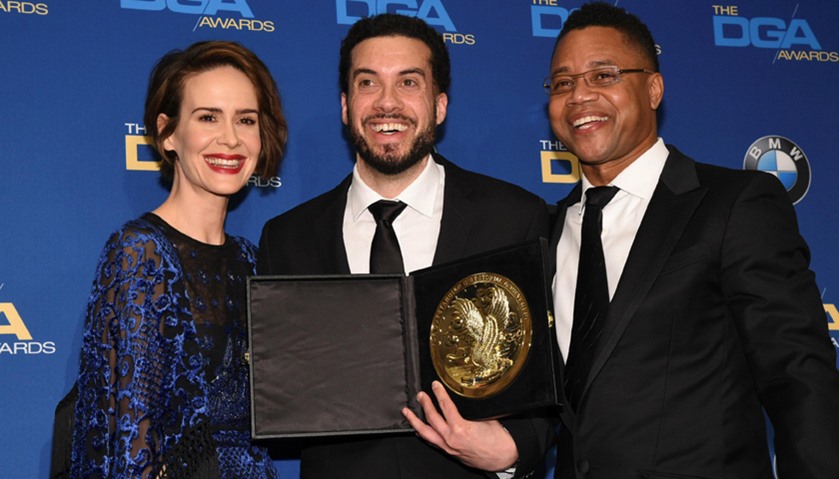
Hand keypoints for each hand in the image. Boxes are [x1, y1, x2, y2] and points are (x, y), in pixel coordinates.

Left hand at [401, 380, 517, 471]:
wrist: (504, 457)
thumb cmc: (499, 440)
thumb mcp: (487, 417)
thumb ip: (473, 409)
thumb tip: (466, 398)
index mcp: (461, 428)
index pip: (445, 406)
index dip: (439, 393)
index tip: (434, 385)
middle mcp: (452, 439)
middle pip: (432, 418)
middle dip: (424, 404)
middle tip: (420, 395)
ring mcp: (449, 448)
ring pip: (426, 433)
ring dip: (415, 421)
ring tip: (407, 412)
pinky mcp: (450, 453)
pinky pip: (432, 442)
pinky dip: (423, 434)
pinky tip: (419, 430)